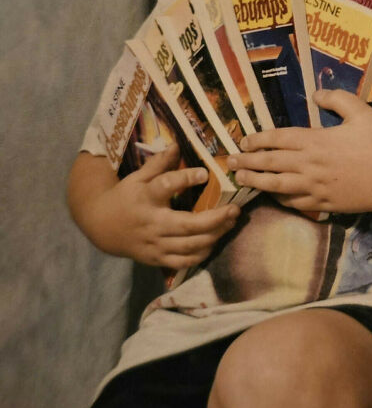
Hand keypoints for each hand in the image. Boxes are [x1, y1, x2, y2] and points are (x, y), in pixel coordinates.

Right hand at [86, 145, 239, 268]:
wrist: (101, 227)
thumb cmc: (125, 197)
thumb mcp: (137, 177)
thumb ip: (158, 163)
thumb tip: (177, 145)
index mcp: (146, 197)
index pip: (166, 187)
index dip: (185, 179)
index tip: (205, 174)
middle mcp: (152, 222)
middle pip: (187, 225)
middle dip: (215, 219)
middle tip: (235, 209)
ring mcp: (155, 244)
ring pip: (190, 246)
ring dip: (215, 235)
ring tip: (231, 222)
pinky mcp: (157, 259)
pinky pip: (184, 262)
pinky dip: (202, 254)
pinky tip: (214, 241)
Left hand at [227, 90, 371, 215]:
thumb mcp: (362, 112)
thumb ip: (336, 99)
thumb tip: (315, 95)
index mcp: (316, 141)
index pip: (278, 139)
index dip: (257, 139)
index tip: (243, 140)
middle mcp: (309, 165)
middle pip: (270, 164)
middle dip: (247, 162)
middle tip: (229, 162)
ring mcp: (315, 188)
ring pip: (277, 186)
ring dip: (256, 182)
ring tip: (240, 180)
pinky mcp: (323, 205)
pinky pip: (294, 203)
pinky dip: (279, 199)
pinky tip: (272, 196)